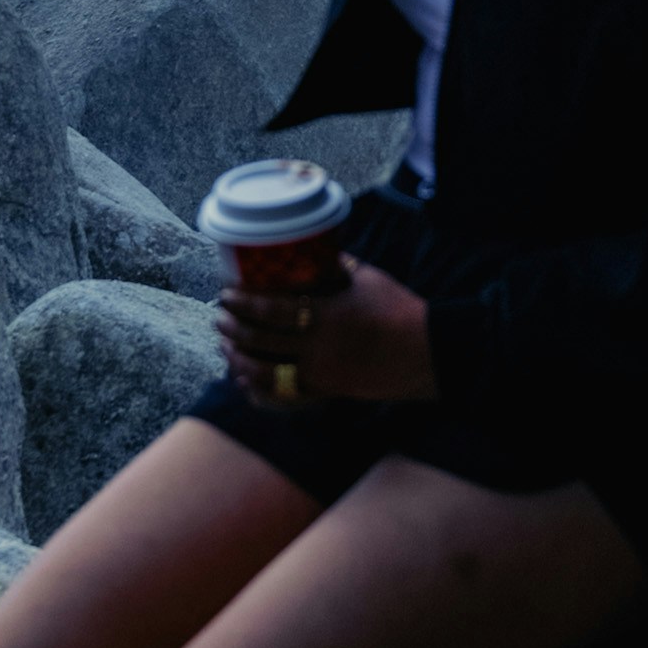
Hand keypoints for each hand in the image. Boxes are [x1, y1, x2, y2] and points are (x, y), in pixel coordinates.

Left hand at [218, 256, 436, 407]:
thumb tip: (309, 252)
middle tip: (221, 319)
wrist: (427, 353)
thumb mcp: (367, 279)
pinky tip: (245, 380)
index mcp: (327, 315)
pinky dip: (259, 389)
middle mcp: (319, 347)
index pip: (271, 310)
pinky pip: (283, 395)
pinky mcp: (327, 391)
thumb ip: (335, 269)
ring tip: (227, 348)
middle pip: (261, 341)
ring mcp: (321, 374)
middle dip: (233, 330)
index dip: (242, 304)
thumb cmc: (399, 309)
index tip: (226, 295)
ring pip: (265, 373)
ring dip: (239, 360)